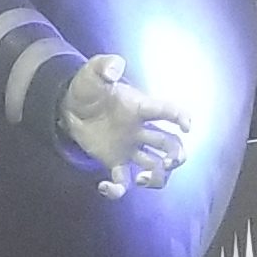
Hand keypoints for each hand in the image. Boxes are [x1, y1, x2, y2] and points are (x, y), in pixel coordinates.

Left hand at [60, 54, 187, 198]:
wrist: (69, 106)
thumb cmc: (88, 88)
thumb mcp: (92, 72)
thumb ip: (104, 66)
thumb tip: (115, 67)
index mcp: (140, 108)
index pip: (168, 111)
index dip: (182, 117)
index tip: (187, 126)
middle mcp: (141, 130)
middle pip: (171, 145)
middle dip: (177, 157)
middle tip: (167, 163)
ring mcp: (129, 148)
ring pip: (154, 167)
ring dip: (155, 177)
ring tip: (140, 179)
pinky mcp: (114, 162)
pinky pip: (122, 182)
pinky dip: (116, 191)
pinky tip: (104, 187)